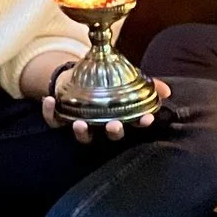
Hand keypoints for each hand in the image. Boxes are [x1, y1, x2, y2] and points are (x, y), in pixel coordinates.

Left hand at [42, 73, 170, 142]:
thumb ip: (146, 86)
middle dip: (113, 132)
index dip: (140, 123)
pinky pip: (54, 121)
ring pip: (83, 136)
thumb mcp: (126, 83)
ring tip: (80, 123)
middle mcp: (101, 127)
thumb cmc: (106, 86)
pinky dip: (50, 113)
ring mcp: (81, 125)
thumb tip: (166, 90)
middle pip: (109, 136)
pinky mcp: (61, 119)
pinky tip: (50, 100)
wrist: (76, 81)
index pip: (134, 125)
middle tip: (114, 125)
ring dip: (81, 132)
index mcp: (119, 119)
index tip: (147, 118)